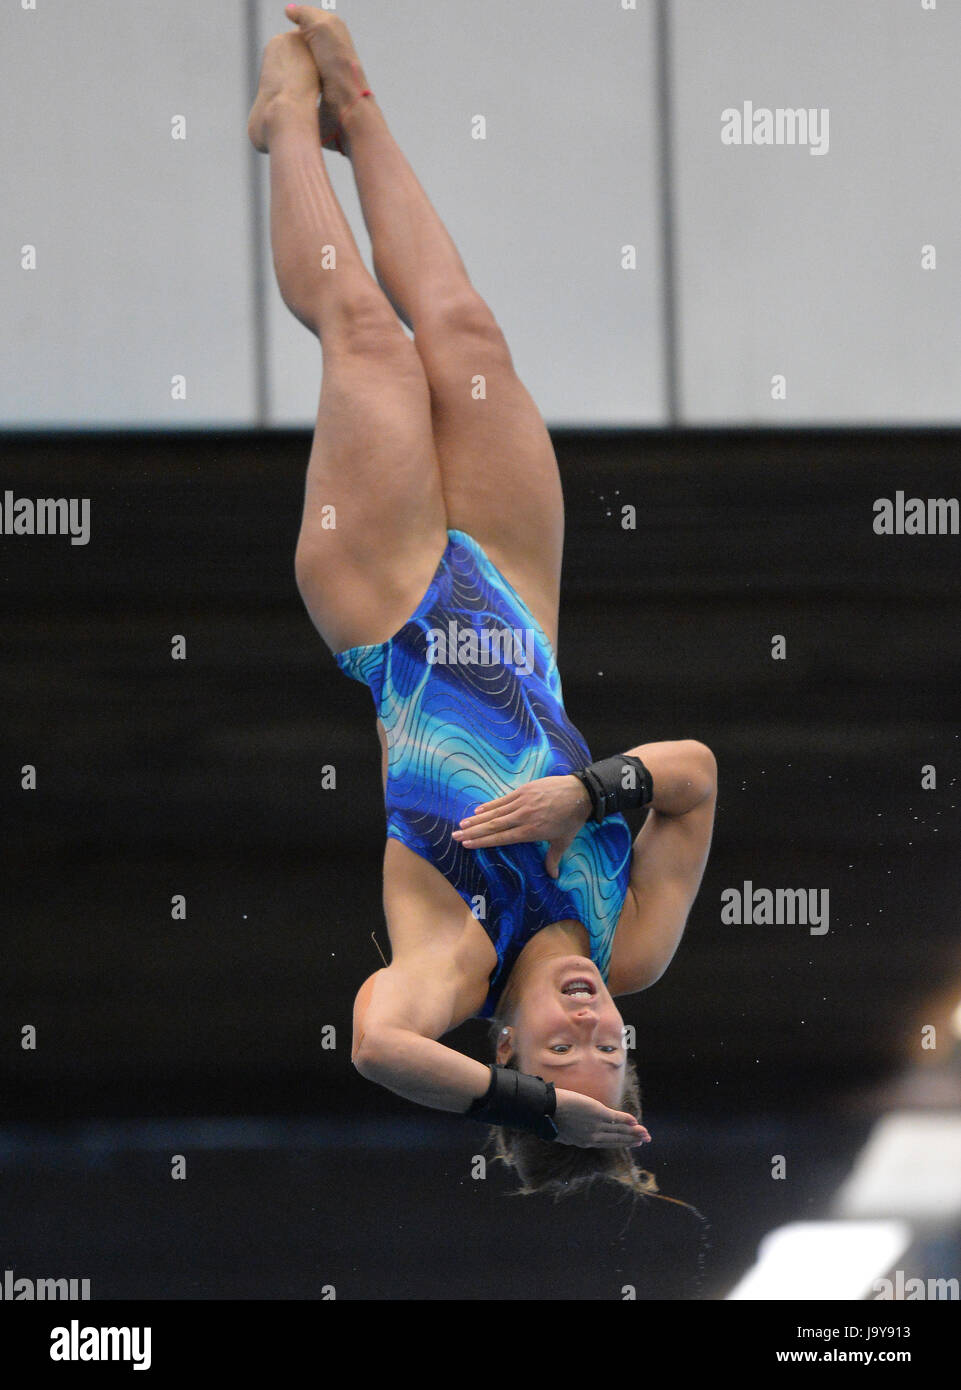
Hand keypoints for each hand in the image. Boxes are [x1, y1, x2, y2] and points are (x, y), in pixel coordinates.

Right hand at [452, 775, 591, 877]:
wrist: (579, 793)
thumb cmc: (571, 819)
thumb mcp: (563, 841)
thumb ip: (553, 859)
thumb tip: (553, 877)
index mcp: (530, 832)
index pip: (501, 838)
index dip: (483, 841)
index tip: (467, 844)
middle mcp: (522, 818)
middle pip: (493, 826)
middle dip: (473, 832)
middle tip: (456, 836)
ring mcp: (521, 803)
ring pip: (495, 813)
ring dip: (476, 820)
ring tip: (462, 825)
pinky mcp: (523, 791)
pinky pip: (502, 800)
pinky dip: (489, 806)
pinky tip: (478, 811)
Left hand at [552, 1088, 650, 1148]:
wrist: (546, 1109)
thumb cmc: (550, 1117)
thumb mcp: (563, 1132)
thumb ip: (574, 1133)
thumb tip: (579, 1130)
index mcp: (584, 1142)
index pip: (607, 1143)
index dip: (621, 1143)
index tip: (632, 1143)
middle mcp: (593, 1137)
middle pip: (617, 1139)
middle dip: (632, 1139)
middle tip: (645, 1140)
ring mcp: (596, 1126)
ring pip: (619, 1130)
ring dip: (634, 1131)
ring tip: (645, 1133)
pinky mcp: (597, 1113)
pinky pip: (616, 1118)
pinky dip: (626, 1119)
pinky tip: (635, 1121)